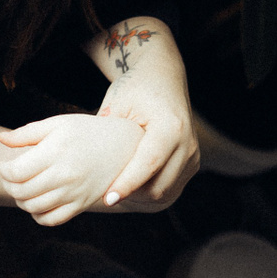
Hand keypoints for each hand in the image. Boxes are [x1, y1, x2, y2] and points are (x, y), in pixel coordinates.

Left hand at [0, 113, 143, 225]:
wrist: (125, 146)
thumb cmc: (87, 131)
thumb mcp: (58, 124)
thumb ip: (26, 133)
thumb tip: (0, 139)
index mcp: (56, 151)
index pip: (16, 172)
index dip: (3, 170)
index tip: (3, 164)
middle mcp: (65, 175)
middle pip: (22, 191)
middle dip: (8, 185)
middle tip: (9, 176)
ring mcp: (74, 192)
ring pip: (34, 208)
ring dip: (20, 200)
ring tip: (21, 187)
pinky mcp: (82, 205)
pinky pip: (52, 220)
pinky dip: (37, 215)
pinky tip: (36, 202)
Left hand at [97, 72, 199, 207]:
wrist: (162, 78)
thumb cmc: (134, 89)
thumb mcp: (116, 105)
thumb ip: (106, 135)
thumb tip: (83, 165)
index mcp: (170, 127)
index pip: (148, 164)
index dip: (127, 184)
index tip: (107, 199)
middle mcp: (187, 144)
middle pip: (159, 186)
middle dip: (131, 196)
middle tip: (103, 197)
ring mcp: (193, 156)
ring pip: (165, 193)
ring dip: (140, 199)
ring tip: (114, 193)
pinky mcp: (192, 163)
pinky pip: (171, 189)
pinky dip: (150, 194)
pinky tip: (130, 190)